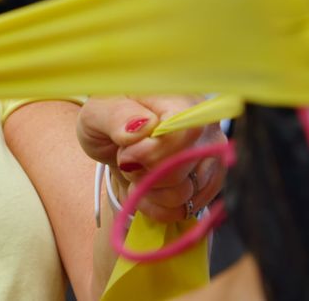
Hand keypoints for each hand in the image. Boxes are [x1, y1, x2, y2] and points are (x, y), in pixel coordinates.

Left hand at [76, 95, 226, 222]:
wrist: (116, 140)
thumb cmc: (108, 120)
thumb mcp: (97, 113)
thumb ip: (116, 117)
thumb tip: (141, 127)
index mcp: (178, 99)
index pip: (183, 133)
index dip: (152, 154)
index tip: (126, 155)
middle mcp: (204, 124)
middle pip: (183, 169)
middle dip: (145, 174)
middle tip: (128, 160)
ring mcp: (211, 154)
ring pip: (186, 194)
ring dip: (150, 192)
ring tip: (138, 174)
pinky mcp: (209, 181)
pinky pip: (187, 210)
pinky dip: (159, 208)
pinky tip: (147, 191)